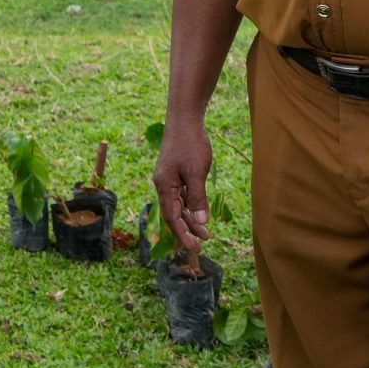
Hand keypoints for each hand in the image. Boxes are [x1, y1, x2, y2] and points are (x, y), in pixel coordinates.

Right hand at [152, 120, 213, 254]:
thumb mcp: (196, 172)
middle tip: (200, 246)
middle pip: (173, 214)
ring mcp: (168, 179)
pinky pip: (181, 196)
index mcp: (165, 186)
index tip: (194, 248)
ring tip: (205, 233)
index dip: (182, 234)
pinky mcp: (175, 173)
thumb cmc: (190, 144)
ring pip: (178, 205)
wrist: (184, 120)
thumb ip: (198, 198)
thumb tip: (202, 221)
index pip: (172, 217)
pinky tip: (199, 212)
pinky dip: (190, 206)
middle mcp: (163, 184)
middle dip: (186, 231)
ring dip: (190, 220)